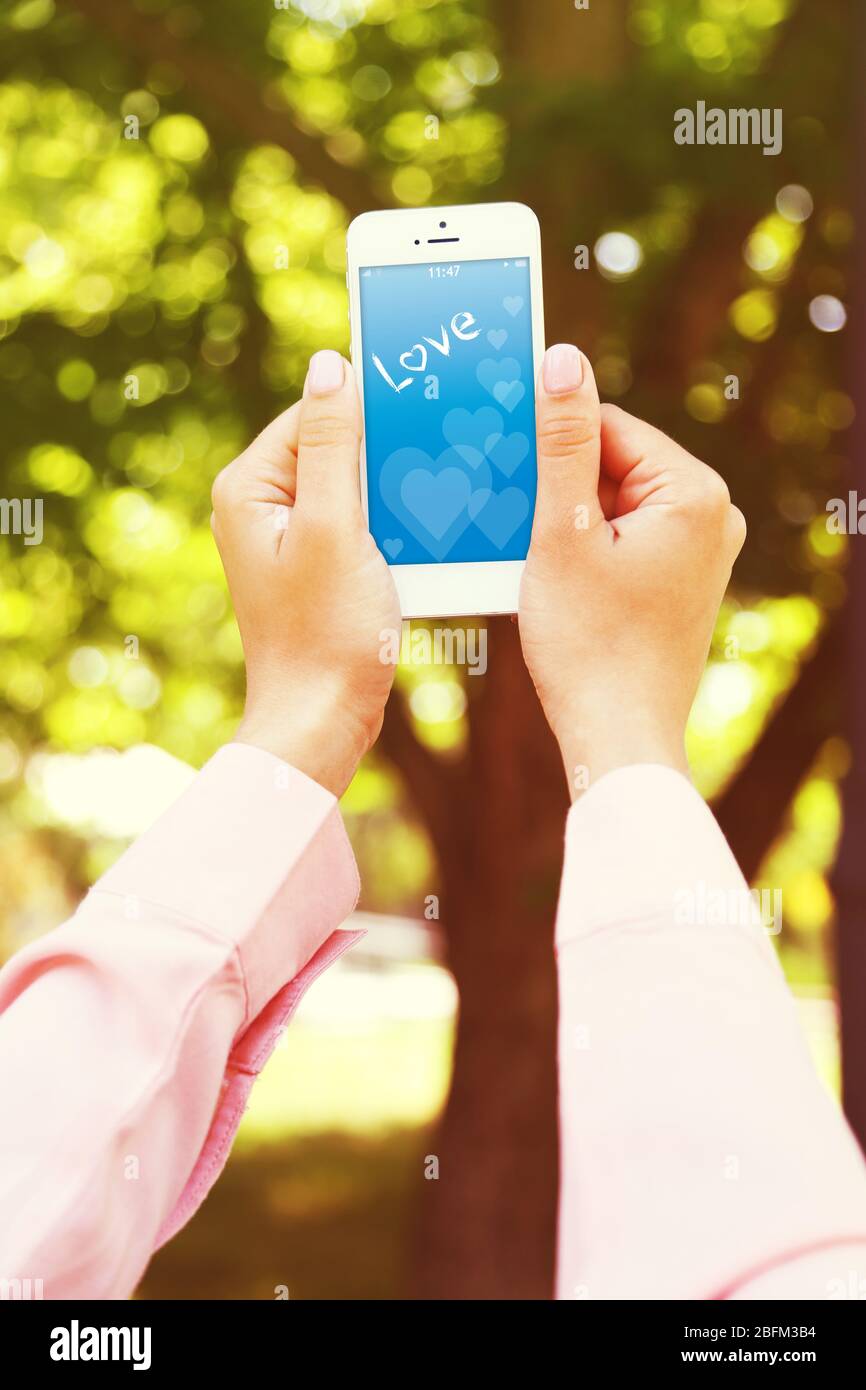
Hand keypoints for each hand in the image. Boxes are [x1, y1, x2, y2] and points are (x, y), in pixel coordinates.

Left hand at [211, 350, 400, 796]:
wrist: (323, 720)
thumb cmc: (326, 632)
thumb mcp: (334, 527)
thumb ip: (332, 444)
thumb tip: (331, 365)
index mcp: (250, 488)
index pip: (315, 413)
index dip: (370, 406)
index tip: (427, 402)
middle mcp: (260, 507)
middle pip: (334, 445)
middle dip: (385, 448)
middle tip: (442, 445)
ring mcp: (287, 538)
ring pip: (352, 484)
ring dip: (393, 486)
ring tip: (439, 489)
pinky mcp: (316, 566)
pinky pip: (358, 521)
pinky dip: (390, 521)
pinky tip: (427, 527)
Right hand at [519, 343, 745, 798]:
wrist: (616, 736)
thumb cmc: (588, 644)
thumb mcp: (561, 533)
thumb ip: (561, 443)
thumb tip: (562, 362)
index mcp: (694, 494)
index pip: (610, 426)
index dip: (548, 438)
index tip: (499, 446)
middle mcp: (712, 517)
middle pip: (614, 464)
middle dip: (557, 481)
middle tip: (505, 505)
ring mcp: (701, 553)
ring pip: (615, 503)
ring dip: (565, 516)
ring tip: (526, 548)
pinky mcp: (682, 583)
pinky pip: (626, 538)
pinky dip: (585, 545)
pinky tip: (548, 571)